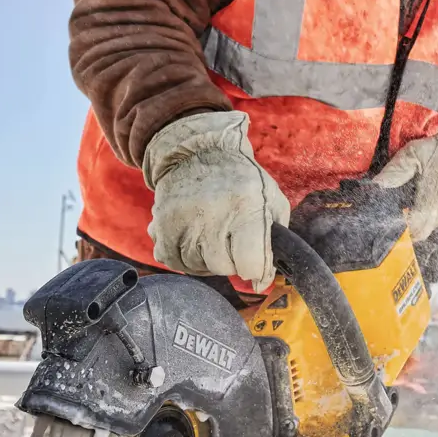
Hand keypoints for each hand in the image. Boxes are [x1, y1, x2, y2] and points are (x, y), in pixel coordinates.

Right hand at [143, 111, 289, 290]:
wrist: (197, 152)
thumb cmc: (243, 182)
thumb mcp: (271, 202)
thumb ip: (276, 243)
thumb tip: (262, 284)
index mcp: (246, 207)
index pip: (251, 263)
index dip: (257, 269)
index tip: (257, 262)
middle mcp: (211, 214)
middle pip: (224, 268)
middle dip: (232, 261)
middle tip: (232, 239)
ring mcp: (182, 220)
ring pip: (198, 268)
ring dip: (208, 259)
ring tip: (212, 233)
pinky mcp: (161, 226)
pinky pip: (173, 263)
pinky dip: (186, 257)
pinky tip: (194, 238)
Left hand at [373, 104, 437, 238]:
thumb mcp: (413, 155)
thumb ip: (393, 174)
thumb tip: (374, 186)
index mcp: (430, 207)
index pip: (411, 234)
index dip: (399, 231)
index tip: (389, 221)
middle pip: (419, 231)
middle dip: (408, 223)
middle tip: (398, 208)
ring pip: (430, 225)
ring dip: (421, 216)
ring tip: (414, 198)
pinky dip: (432, 210)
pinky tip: (428, 194)